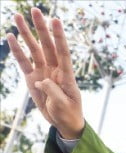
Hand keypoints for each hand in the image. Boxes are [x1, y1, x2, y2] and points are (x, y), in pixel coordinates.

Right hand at [7, 8, 83, 138]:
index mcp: (67, 76)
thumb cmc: (69, 114)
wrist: (64, 122)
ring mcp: (43, 72)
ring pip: (34, 49)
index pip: (63, 53)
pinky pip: (23, 61)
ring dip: (26, 34)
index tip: (56, 21)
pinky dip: (17, 50)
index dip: (59, 37)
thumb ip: (54, 92)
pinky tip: (11, 36)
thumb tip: (42, 81)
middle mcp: (55, 70)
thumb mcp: (63, 106)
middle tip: (36, 10)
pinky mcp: (33, 78)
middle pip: (47, 45)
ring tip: (18, 17)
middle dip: (41, 28)